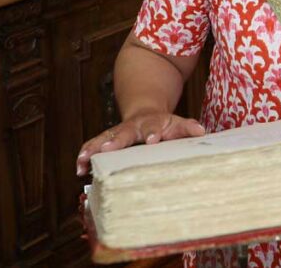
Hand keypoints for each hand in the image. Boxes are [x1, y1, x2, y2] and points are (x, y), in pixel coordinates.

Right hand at [75, 112, 205, 174]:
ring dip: (95, 148)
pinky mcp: (107, 140)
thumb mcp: (177, 123)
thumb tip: (201, 131)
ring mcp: (118, 132)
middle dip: (116, 141)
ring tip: (85, 160)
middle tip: (108, 149)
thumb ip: (187, 128)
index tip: (152, 140)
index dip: (153, 133)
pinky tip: (79, 168)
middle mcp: (132, 127)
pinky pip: (94, 145)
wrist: (145, 112)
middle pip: (124, 133)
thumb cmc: (164, 125)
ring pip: (104, 138)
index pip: (154, 127)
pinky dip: (86, 154)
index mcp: (152, 123)